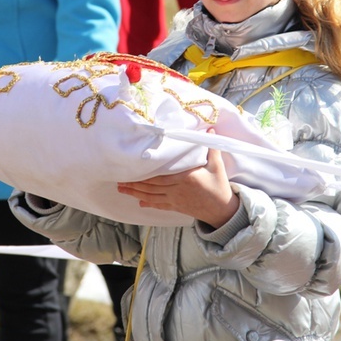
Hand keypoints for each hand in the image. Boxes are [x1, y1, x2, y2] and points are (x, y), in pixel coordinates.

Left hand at [117, 129, 238, 227]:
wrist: (222, 210)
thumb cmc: (219, 186)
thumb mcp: (217, 166)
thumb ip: (212, 148)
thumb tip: (210, 131)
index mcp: (186, 178)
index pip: (161, 176)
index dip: (146, 174)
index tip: (133, 169)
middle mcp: (177, 189)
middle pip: (151, 186)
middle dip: (134, 183)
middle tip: (119, 179)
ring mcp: (176, 199)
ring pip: (152, 196)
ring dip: (136, 193)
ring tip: (122, 189)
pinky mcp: (177, 206)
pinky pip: (160, 204)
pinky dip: (148, 203)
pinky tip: (139, 202)